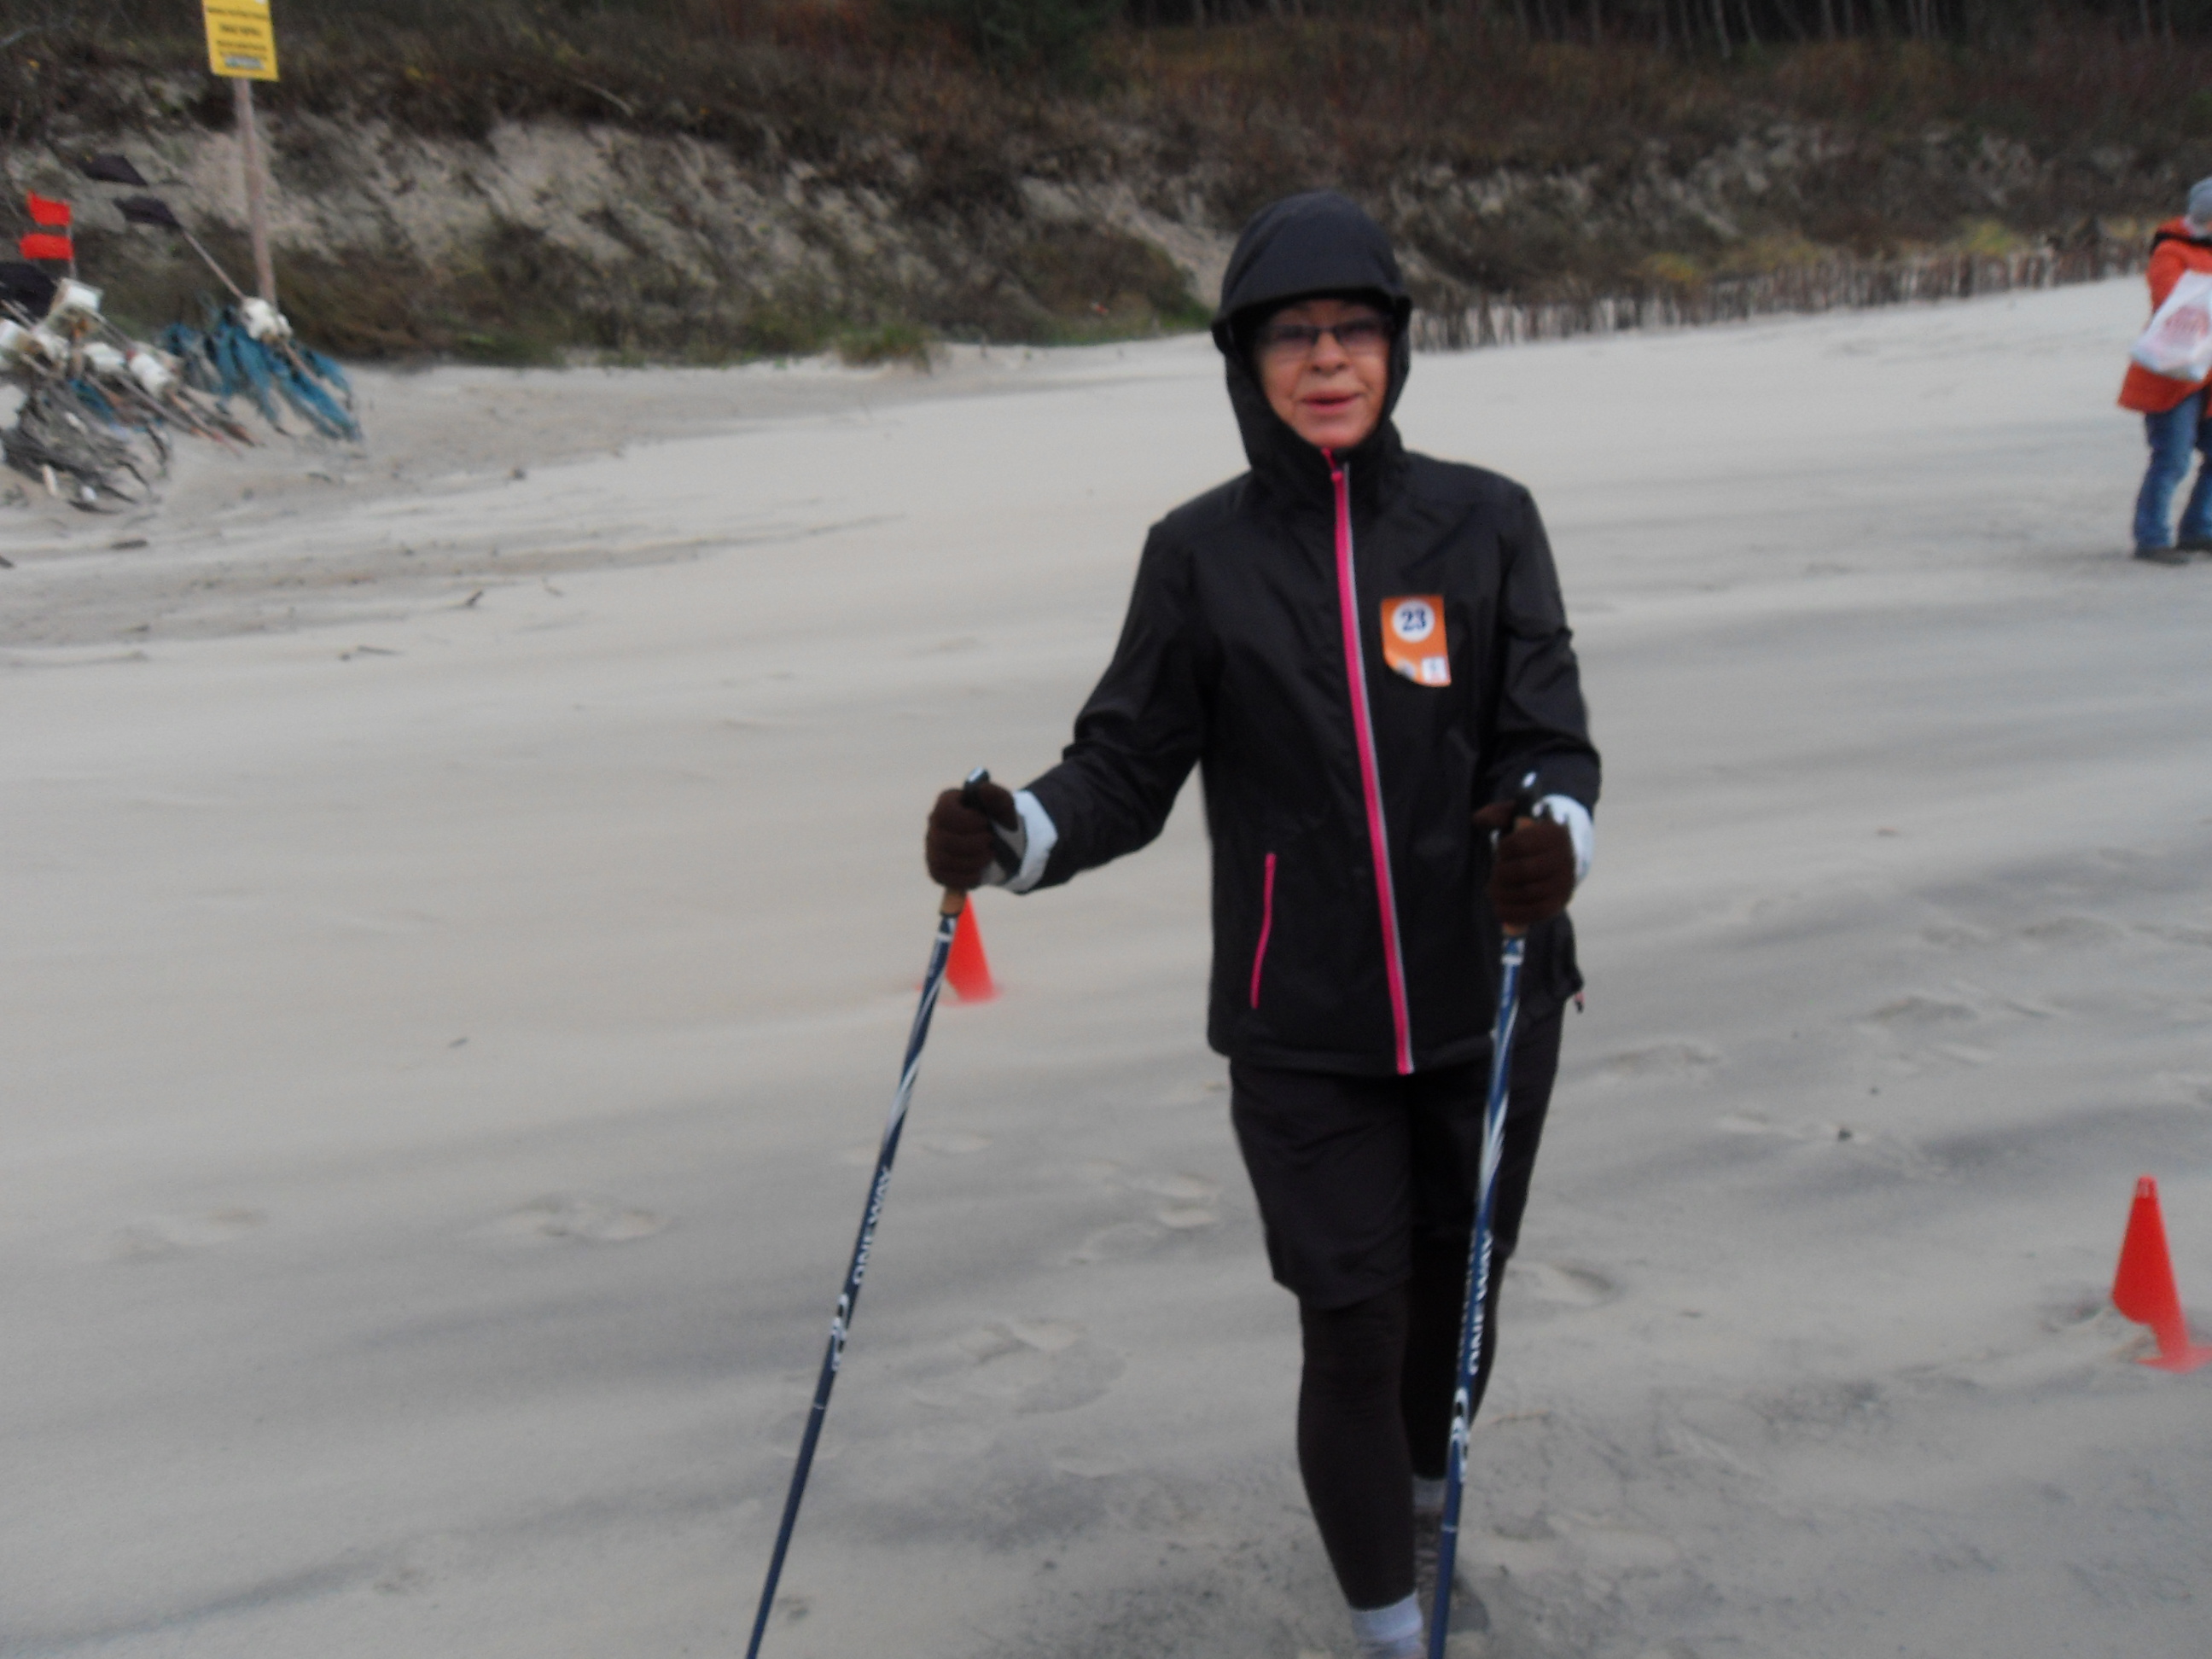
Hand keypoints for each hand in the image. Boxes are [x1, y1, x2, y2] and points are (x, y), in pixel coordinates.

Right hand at [926, 778, 1018, 889]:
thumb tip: (983, 789)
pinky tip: (979, 872)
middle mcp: (934, 824)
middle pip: (943, 838)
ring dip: (972, 861)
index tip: (985, 823)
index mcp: (947, 802)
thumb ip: (996, 796)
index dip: (966, 820)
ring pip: (943, 860)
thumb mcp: (1004, 807)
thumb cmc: (1000, 821)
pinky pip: (943, 877)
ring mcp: (932, 847)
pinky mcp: (936, 869)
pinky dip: (965, 877)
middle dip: (972, 844)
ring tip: (989, 855)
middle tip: (991, 841)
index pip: (944, 812)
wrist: (1003, 846)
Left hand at [1473, 799, 1574, 929]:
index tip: (1500, 851)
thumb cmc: (1529, 837)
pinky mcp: (1559, 902)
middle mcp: (1564, 858)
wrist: (1556, 858)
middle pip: (1524, 870)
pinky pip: (1537, 912)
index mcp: (1553, 834)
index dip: (1502, 850)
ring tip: (1493, 891)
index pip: (1519, 844)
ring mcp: (1564, 882)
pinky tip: (1499, 910)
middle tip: (1492, 876)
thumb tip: (1478, 820)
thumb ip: (1497, 814)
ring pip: (1529, 893)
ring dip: (1504, 895)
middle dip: (1501, 875)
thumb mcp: (1516, 817)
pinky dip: (1515, 914)